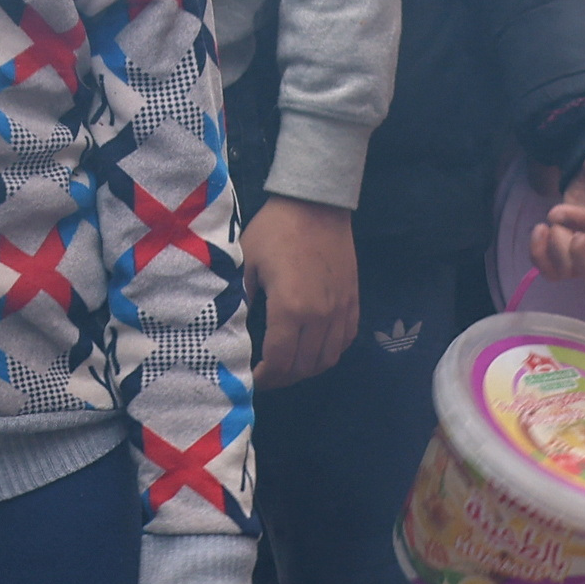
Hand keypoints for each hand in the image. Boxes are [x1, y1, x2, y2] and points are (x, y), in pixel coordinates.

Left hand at [240, 194, 356, 393]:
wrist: (316, 204)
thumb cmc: (276, 230)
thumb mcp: (246, 264)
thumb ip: (241, 302)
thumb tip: (232, 333)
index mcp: (290, 309)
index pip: (279, 362)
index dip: (264, 378)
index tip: (251, 379)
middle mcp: (320, 316)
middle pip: (304, 367)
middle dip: (282, 378)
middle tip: (266, 376)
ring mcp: (341, 310)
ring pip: (328, 359)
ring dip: (306, 369)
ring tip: (288, 366)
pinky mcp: (353, 301)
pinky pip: (345, 340)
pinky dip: (329, 352)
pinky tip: (313, 348)